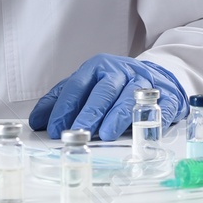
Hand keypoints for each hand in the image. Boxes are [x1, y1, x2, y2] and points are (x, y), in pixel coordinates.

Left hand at [29, 54, 185, 141]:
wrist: (157, 76)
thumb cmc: (114, 85)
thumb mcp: (85, 87)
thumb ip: (61, 101)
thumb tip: (37, 120)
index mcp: (96, 67)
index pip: (77, 86)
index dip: (64, 108)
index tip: (55, 127)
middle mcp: (119, 72)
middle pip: (102, 92)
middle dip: (88, 113)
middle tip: (77, 132)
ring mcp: (143, 83)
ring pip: (128, 98)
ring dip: (115, 117)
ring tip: (104, 135)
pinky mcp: (165, 97)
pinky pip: (157, 107)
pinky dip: (148, 118)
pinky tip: (139, 131)